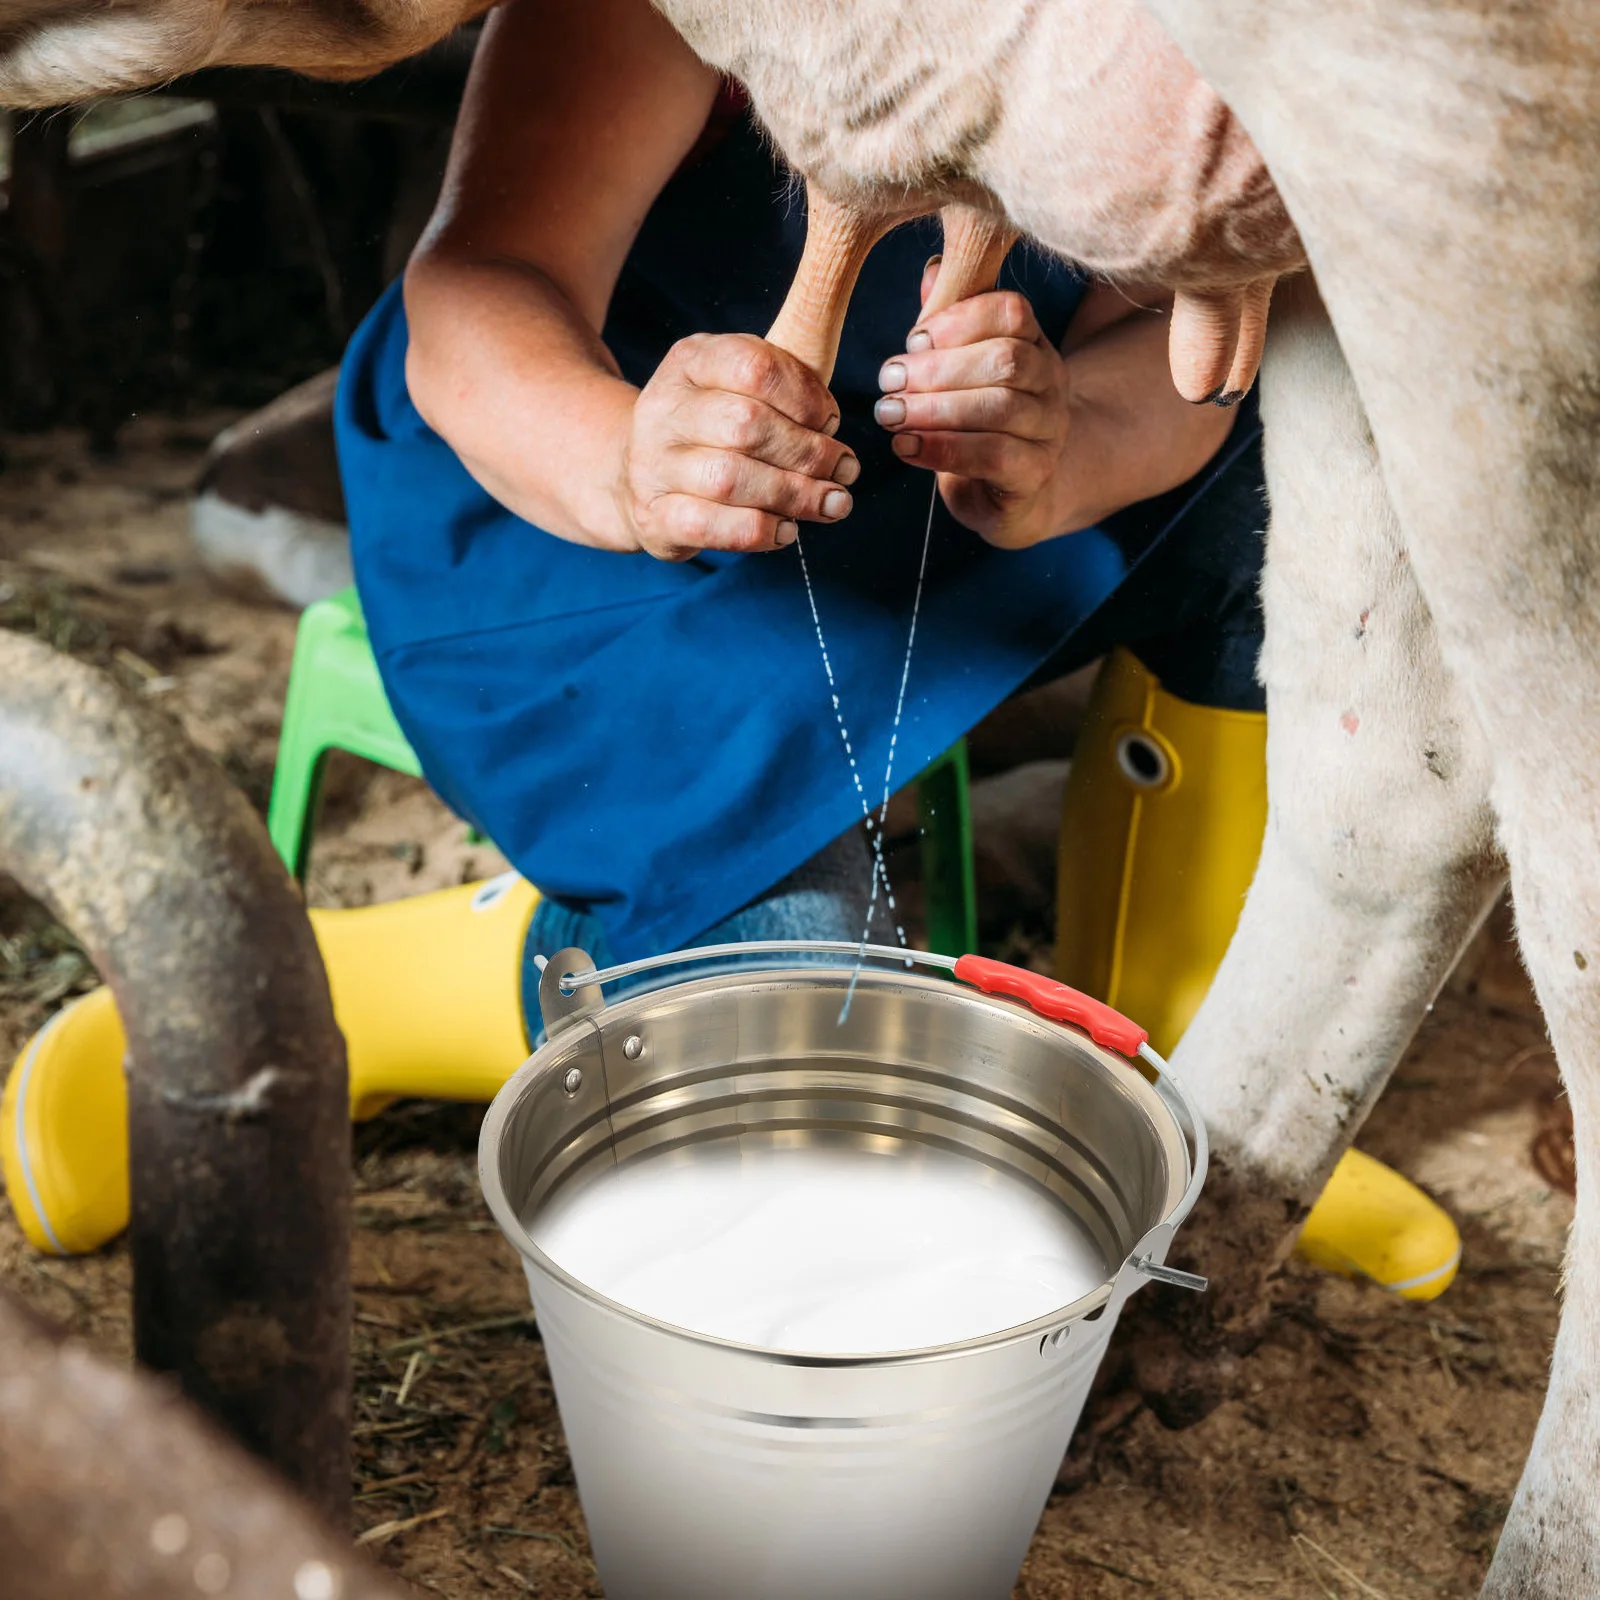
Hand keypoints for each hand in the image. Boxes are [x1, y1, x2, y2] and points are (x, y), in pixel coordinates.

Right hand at [616, 332, 859, 560]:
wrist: (628, 476)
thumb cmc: (708, 430)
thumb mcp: (734, 385)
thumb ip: (784, 382)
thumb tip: (834, 420)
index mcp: (690, 361)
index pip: (753, 366)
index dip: (806, 396)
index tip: (830, 421)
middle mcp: (664, 409)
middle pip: (748, 426)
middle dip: (810, 452)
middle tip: (845, 469)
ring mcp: (654, 465)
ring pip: (732, 480)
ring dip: (796, 495)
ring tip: (832, 503)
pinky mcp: (656, 517)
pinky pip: (713, 527)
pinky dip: (760, 532)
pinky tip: (787, 530)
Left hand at [873, 261, 1071, 548]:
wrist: (1013, 494)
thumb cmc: (975, 424)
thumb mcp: (960, 371)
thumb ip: (948, 325)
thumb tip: (931, 268)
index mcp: (1034, 344)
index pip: (1011, 312)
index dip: (959, 320)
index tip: (912, 341)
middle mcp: (1051, 382)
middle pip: (1006, 360)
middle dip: (938, 369)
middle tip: (888, 382)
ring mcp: (1049, 431)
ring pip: (1000, 408)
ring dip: (935, 410)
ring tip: (890, 415)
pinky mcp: (1034, 475)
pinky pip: (995, 456)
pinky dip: (943, 449)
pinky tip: (905, 447)